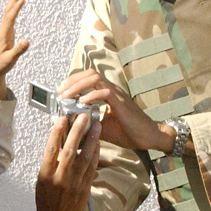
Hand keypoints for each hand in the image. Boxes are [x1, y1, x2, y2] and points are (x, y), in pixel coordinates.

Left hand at [0, 0, 29, 99]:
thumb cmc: (0, 66)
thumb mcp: (10, 60)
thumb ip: (18, 50)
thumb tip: (27, 41)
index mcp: (3, 36)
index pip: (10, 18)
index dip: (16, 8)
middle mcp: (3, 31)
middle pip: (8, 11)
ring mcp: (4, 31)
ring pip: (8, 12)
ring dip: (14, 1)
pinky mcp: (6, 33)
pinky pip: (10, 16)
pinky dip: (14, 8)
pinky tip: (18, 3)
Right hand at [36, 113, 100, 210]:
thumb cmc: (46, 198)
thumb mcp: (42, 180)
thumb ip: (49, 162)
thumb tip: (58, 140)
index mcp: (46, 175)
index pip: (51, 150)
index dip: (56, 133)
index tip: (62, 118)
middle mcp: (60, 178)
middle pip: (69, 151)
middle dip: (77, 132)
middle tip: (83, 116)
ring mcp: (74, 183)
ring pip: (84, 157)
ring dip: (91, 139)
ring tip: (96, 125)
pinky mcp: (85, 187)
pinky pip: (92, 167)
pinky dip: (95, 153)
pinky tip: (98, 142)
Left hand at [59, 69, 174, 152]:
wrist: (149, 137)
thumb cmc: (129, 132)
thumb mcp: (103, 126)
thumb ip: (90, 122)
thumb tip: (73, 124)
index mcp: (108, 92)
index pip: (89, 77)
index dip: (74, 81)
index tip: (62, 90)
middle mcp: (112, 89)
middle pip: (90, 73)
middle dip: (72, 80)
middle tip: (61, 91)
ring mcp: (117, 94)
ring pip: (95, 78)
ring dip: (78, 85)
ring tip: (68, 95)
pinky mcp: (121, 102)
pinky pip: (104, 92)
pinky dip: (91, 96)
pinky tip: (82, 102)